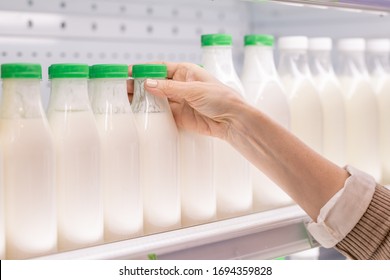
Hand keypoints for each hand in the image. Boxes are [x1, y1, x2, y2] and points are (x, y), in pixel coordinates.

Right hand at [128, 62, 246, 139]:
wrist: (232, 121)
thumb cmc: (221, 98)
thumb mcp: (194, 90)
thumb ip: (170, 88)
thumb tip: (147, 83)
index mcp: (186, 72)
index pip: (160, 68)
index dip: (143, 70)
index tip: (128, 72)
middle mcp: (180, 86)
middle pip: (155, 84)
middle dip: (138, 85)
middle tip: (121, 88)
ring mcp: (179, 102)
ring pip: (156, 99)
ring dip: (141, 100)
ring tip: (123, 100)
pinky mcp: (179, 117)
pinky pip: (161, 114)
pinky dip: (150, 114)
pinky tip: (138, 113)